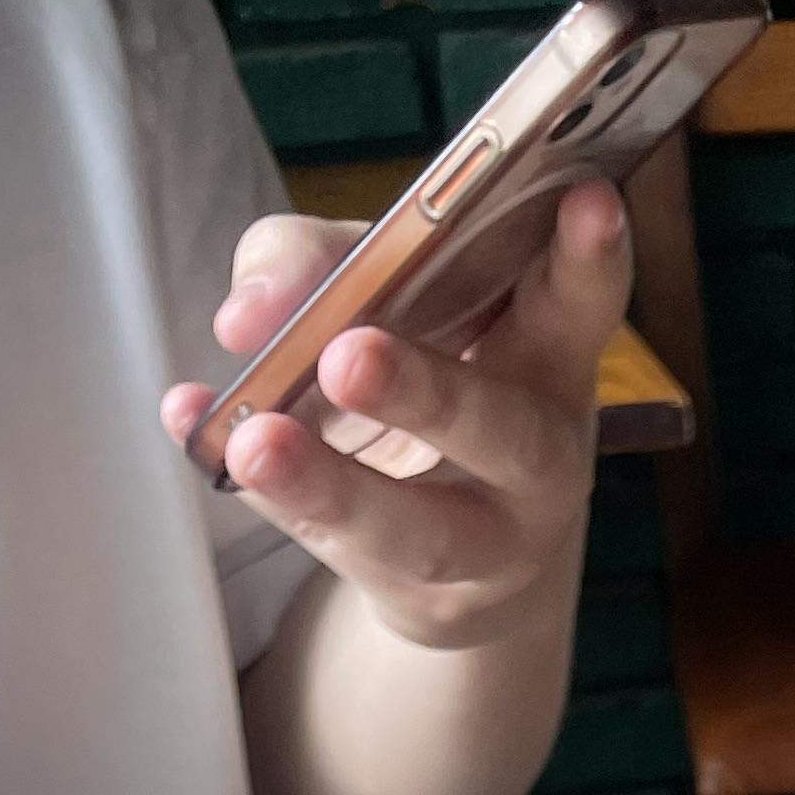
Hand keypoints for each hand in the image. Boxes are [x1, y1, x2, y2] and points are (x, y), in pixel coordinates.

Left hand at [160, 180, 632, 650]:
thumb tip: (251, 314)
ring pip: (420, 531)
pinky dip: (262, 496)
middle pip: (503, 433)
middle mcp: (540, 460)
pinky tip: (204, 442)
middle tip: (348, 356)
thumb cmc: (430, 378)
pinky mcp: (418, 596)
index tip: (586, 198)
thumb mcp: (396, 301)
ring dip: (331, 484)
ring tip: (254, 442)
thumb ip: (325, 264)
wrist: (461, 557)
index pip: (580, 304)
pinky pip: (332, 549)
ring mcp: (489, 546)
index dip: (590, 258)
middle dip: (427, 393)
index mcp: (549, 358)